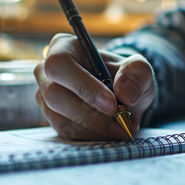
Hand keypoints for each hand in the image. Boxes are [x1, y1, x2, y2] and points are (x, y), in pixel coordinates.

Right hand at [34, 34, 155, 139]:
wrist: (123, 98)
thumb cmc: (125, 77)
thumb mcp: (139, 69)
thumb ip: (137, 74)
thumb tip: (124, 93)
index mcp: (63, 48)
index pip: (59, 64)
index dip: (83, 86)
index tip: (112, 104)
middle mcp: (46, 72)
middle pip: (55, 95)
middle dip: (90, 114)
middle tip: (120, 124)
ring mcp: (45, 97)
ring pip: (60, 119)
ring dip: (93, 129)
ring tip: (121, 129)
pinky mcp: (51, 119)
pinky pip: (65, 133)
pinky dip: (91, 137)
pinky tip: (110, 133)